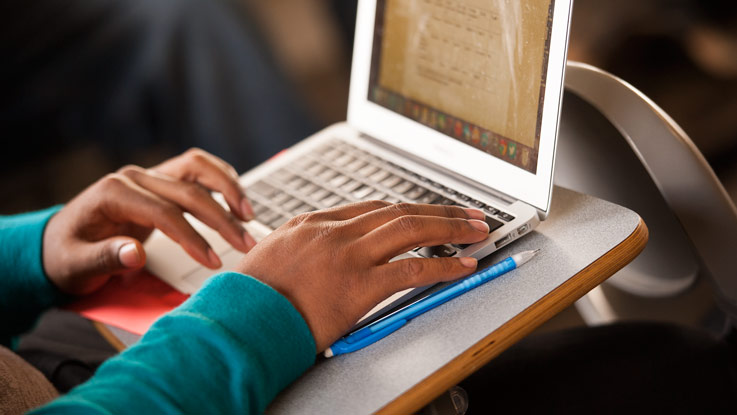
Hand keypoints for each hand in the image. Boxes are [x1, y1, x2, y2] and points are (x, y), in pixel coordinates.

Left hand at [43, 149, 255, 294]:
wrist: (58, 242)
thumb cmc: (67, 256)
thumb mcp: (76, 265)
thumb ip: (105, 258)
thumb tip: (135, 253)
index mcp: (113, 192)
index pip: (165, 212)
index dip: (194, 237)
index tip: (214, 261)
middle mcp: (134, 176)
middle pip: (188, 190)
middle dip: (221, 218)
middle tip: (246, 243)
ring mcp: (149, 175)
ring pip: (198, 167)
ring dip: (228, 188)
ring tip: (249, 215)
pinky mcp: (161, 180)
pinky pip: (197, 170)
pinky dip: (221, 181)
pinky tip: (238, 202)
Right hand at [235, 201, 490, 351]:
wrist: (237, 319)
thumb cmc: (250, 296)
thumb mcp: (272, 257)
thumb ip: (302, 247)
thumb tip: (321, 255)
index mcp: (313, 222)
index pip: (372, 208)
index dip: (407, 209)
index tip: (426, 212)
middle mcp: (334, 232)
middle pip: (399, 212)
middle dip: (439, 212)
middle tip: (468, 214)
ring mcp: (348, 256)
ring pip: (412, 231)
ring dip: (451, 229)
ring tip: (477, 231)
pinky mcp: (358, 286)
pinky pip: (412, 271)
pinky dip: (443, 267)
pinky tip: (463, 265)